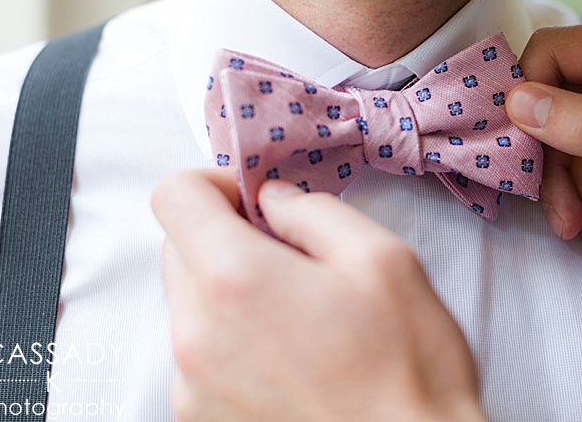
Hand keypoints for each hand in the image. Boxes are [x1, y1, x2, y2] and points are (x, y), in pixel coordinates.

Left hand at [151, 168, 484, 421]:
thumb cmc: (407, 374)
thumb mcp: (382, 259)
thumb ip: (313, 211)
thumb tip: (274, 202)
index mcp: (236, 280)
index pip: (174, 197)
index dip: (213, 183)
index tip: (251, 199)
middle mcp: (197, 335)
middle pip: (178, 249)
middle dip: (227, 238)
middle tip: (290, 257)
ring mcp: (193, 386)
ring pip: (189, 303)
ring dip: (230, 292)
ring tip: (299, 317)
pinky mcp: (201, 419)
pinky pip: (199, 353)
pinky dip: (232, 339)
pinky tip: (290, 357)